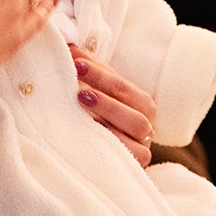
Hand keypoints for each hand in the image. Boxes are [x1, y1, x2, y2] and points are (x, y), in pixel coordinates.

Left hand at [70, 45, 156, 167]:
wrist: (96, 163)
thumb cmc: (95, 118)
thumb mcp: (94, 93)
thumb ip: (87, 72)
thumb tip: (69, 46)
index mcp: (141, 105)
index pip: (125, 87)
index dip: (101, 74)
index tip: (75, 62)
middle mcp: (146, 128)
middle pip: (135, 113)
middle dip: (107, 98)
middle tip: (78, 90)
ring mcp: (143, 151)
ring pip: (136, 136)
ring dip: (109, 119)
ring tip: (82, 107)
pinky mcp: (135, 169)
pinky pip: (129, 159)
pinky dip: (111, 146)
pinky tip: (89, 136)